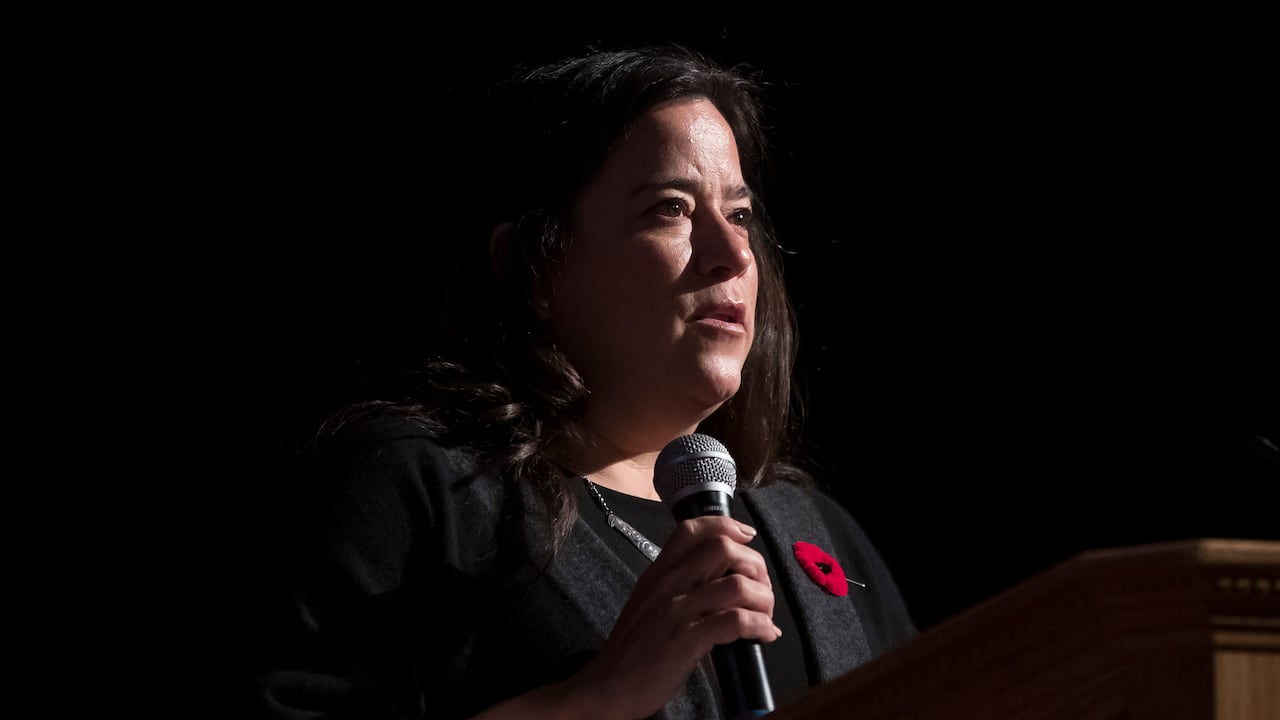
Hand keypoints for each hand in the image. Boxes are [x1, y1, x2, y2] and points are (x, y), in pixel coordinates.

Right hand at [566, 516, 781, 718]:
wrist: (608, 687)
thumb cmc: (632, 649)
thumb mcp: (649, 602)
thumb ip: (678, 584)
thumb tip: (720, 576)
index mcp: (658, 572)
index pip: (692, 529)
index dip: (727, 526)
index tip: (746, 538)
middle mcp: (668, 584)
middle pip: (723, 549)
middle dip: (755, 566)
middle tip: (761, 589)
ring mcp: (677, 611)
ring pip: (737, 585)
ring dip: (763, 600)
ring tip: (765, 616)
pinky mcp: (686, 641)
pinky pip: (736, 621)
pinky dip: (760, 626)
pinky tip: (763, 635)